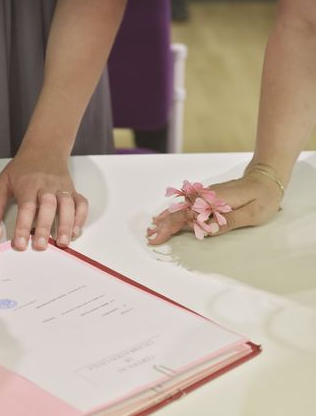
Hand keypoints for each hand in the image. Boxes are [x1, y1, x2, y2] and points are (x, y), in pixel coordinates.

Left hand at [0, 153, 87, 250]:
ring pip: (67, 205)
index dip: (23, 226)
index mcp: (28, 184)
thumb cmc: (23, 168)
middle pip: (48, 206)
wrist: (44, 148)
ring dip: (66, 224)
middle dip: (44, 227)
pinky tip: (75, 231)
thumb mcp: (3, 181)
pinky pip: (81, 203)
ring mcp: (62, 187)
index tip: (20, 244)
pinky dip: (81, 217)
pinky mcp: (73, 190)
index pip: (26, 207)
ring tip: (62, 242)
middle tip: (40, 246)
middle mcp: (47, 186)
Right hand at [146, 173, 283, 244]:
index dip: (171, 228)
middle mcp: (206, 197)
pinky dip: (174, 212)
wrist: (266, 177)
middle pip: (180, 212)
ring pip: (181, 208)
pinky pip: (186, 205)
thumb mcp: (252, 214)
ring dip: (166, 219)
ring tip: (152, 228)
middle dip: (164, 225)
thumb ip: (229, 221)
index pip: (187, 216)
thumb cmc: (263, 197)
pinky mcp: (207, 197)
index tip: (158, 238)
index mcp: (214, 202)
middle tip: (150, 237)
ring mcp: (205, 196)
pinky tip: (165, 216)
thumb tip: (206, 228)